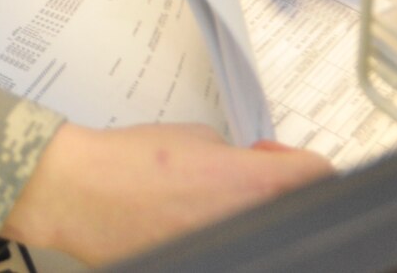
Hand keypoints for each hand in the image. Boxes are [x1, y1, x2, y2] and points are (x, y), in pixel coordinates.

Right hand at [1, 122, 331, 265]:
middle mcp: (247, 225)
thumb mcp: (197, 137)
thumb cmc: (127, 162)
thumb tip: (255, 165)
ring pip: (261, 233)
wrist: (79, 192)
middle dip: (279, 192)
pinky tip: (193, 221)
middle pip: (293, 210)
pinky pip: (230, 248)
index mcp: (251, 183)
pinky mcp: (200, 262)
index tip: (286, 160)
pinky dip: (222, 235)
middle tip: (250, 177)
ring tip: (213, 201)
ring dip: (250, 217)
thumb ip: (237, 153)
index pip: (317, 175)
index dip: (305, 162)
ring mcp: (227, 252)